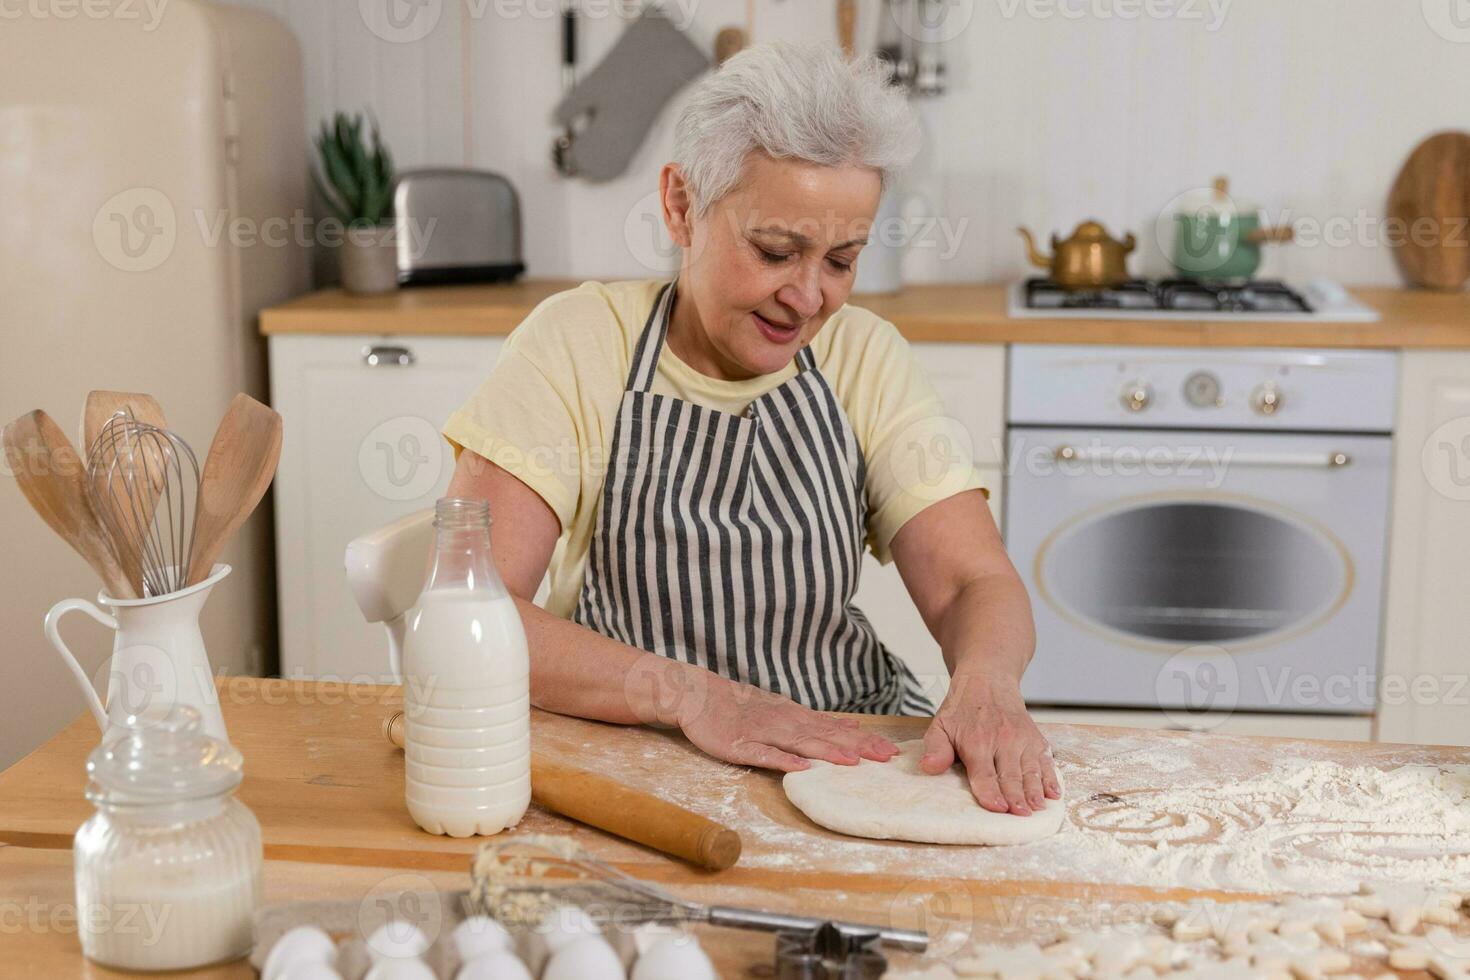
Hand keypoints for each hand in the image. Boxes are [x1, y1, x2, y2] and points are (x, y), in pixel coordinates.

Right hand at [677, 674, 898, 771]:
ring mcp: (763, 733)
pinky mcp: (741, 745)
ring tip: (853, 762)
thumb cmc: (740, 706)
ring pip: (801, 743)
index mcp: (796, 716)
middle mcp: (785, 722)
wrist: (698, 695)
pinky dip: (784, 760)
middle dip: (857, 747)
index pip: (836, 729)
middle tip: (887, 757)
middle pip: (826, 736)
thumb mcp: (783, 709)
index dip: (864, 740)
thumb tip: (852, 725)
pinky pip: (765, 754)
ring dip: (828, 752)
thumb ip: (816, 720)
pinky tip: (802, 767)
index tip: (892, 750)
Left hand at [919, 670, 1060, 814]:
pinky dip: (1051, 777)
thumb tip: (928, 767)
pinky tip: (1054, 792)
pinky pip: (1046, 760)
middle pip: (1010, 775)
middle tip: (1021, 815)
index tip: (997, 808)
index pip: (984, 772)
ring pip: (1031, 770)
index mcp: (977, 740)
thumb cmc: (961, 709)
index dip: (990, 792)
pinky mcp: (1036, 739)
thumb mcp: (940, 724)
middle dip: (1016, 797)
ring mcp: (1022, 739)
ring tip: (1038, 809)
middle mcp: (1003, 739)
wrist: (988, 679)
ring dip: (1035, 791)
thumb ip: (936, 748)